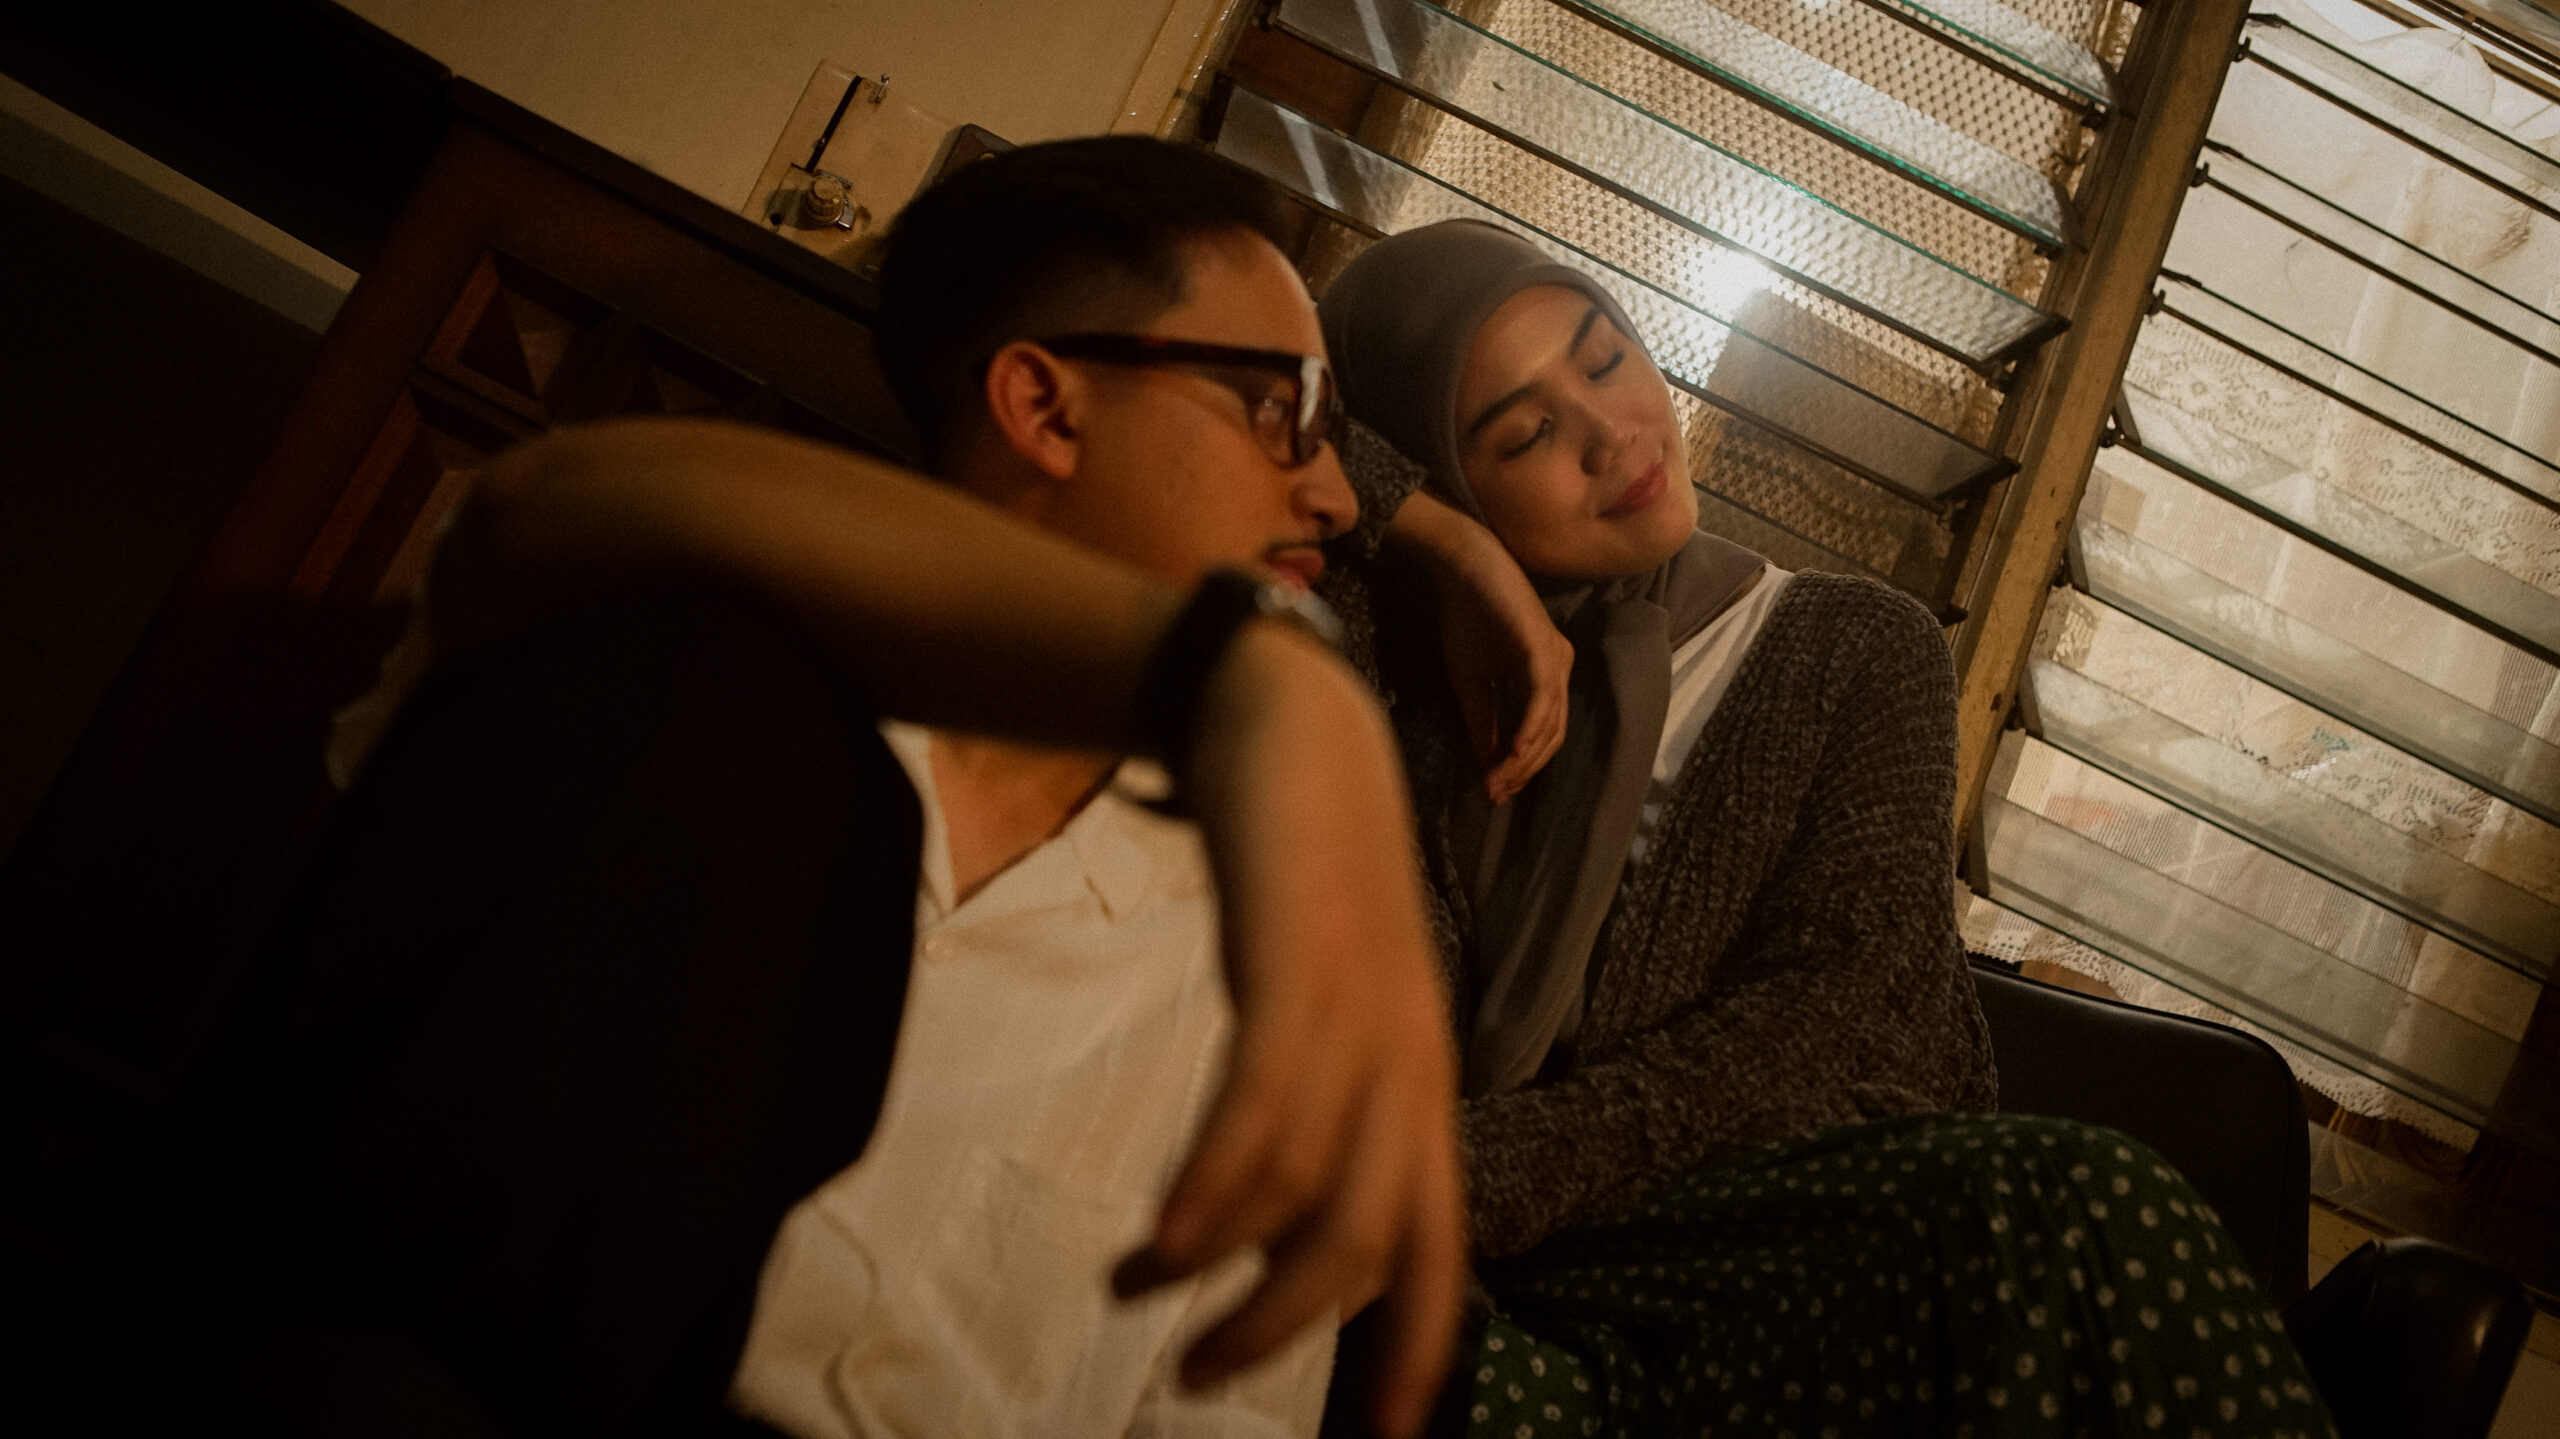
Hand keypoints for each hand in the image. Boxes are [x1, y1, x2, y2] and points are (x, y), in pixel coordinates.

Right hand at [1114, 623, 1464, 1438]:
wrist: (1285, 715)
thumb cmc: (1297, 872)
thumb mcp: (1319, 998)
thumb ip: (1309, 1095)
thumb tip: (1259, 1212)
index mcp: (1417, 1079)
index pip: (1436, 1246)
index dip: (1411, 1352)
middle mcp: (1406, 1058)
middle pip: (1372, 1241)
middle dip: (1285, 1332)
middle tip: (1195, 1377)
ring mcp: (1359, 1006)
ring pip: (1316, 1184)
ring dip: (1225, 1268)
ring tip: (1137, 1289)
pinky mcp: (1299, 957)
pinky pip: (1269, 1103)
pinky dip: (1217, 1188)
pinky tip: (1166, 1236)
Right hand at [1387, 493, 1570, 804]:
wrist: (1460, 565)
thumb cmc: (1466, 614)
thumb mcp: (1470, 679)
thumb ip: (1483, 719)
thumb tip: (1487, 761)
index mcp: (1546, 674)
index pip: (1542, 731)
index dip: (1520, 765)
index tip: (1493, 791)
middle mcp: (1560, 666)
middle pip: (1552, 734)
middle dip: (1524, 769)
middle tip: (1495, 793)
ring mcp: (1556, 657)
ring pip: (1550, 722)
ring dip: (1524, 758)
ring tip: (1497, 780)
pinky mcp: (1543, 647)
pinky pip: (1542, 698)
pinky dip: (1530, 728)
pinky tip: (1514, 752)